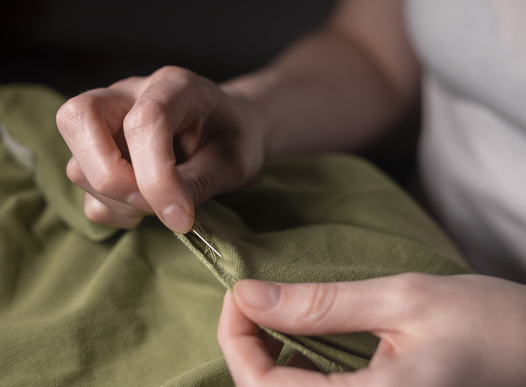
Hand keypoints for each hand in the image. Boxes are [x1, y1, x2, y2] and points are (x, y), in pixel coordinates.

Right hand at [56, 66, 264, 231]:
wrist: (229, 129)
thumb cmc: (234, 139)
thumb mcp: (234, 161)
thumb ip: (199, 183)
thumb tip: (166, 212)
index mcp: (175, 85)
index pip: (145, 121)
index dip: (157, 177)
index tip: (180, 217)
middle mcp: (130, 94)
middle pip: (78, 119)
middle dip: (111, 177)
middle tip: (151, 204)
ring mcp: (106, 120)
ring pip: (77, 163)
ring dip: (115, 200)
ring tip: (159, 206)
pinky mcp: (96, 149)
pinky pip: (82, 187)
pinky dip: (109, 208)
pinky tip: (143, 206)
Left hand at [218, 273, 525, 385]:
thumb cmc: (489, 325)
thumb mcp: (402, 300)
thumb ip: (321, 304)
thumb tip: (249, 295)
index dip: (236, 338)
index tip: (239, 292)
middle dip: (246, 347)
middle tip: (253, 299)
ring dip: (266, 360)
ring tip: (275, 316)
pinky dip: (293, 372)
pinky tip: (302, 342)